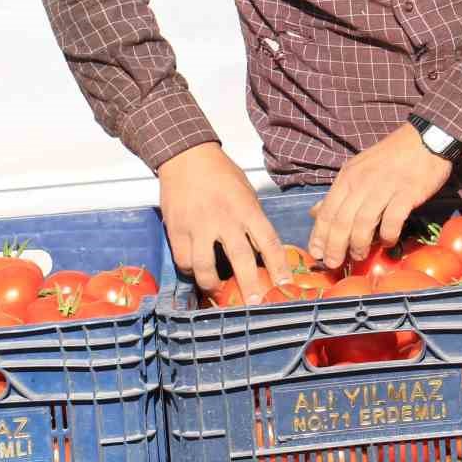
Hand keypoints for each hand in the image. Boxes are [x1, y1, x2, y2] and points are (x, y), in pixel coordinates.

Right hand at [158, 141, 288, 304]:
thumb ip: (252, 218)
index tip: (284, 283)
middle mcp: (225, 219)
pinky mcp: (177, 230)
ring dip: (213, 284)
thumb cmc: (222, 174)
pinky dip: (191, 270)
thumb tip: (260, 247)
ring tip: (219, 292)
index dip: (278, 264)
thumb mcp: (246, 192)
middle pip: (240, 258)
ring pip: (205, 266)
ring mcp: (199, 226)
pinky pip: (184, 260)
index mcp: (247, 209)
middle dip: (249, 284)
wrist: (187, 158)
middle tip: (254, 303)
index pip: (268, 240)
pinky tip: (197, 273)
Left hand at [307, 122, 453, 269]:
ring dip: (359, 245)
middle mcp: (362, 182)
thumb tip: (315, 213)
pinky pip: (392, 221)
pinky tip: (388, 242)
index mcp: (348, 177)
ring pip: (363, 224)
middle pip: (341, 221)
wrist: (425, 139)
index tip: (317, 254)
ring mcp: (384, 188)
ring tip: (359, 256)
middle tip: (334, 264)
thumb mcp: (358, 168)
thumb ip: (340, 192)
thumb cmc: (391, 156)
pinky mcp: (407, 193)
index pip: (327, 211)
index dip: (320, 236)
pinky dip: (387, 236)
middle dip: (335, 247)